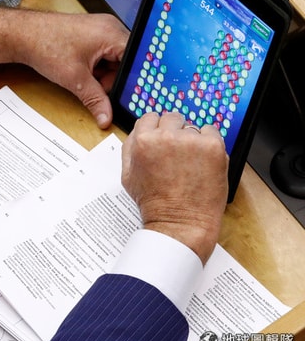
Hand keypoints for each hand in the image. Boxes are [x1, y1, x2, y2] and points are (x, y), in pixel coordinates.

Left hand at [0, 9, 128, 128]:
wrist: (22, 34)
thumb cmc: (46, 46)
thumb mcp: (75, 79)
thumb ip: (95, 100)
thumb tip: (106, 117)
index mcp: (112, 33)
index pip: (137, 60)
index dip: (134, 80)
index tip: (131, 95)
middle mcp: (110, 28)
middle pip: (126, 61)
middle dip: (113, 78)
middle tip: (96, 87)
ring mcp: (100, 30)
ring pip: (114, 60)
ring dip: (102, 74)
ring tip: (83, 77)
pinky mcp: (90, 35)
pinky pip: (103, 55)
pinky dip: (95, 68)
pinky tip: (81, 71)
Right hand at [121, 112, 228, 264]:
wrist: (180, 222)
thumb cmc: (154, 203)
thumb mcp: (128, 175)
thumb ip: (130, 147)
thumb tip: (139, 130)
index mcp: (143, 141)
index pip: (150, 118)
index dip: (156, 129)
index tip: (162, 139)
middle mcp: (166, 137)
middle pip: (172, 118)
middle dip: (174, 132)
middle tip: (178, 152)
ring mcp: (191, 141)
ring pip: (192, 126)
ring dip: (192, 139)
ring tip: (191, 162)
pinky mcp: (213, 147)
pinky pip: (212, 131)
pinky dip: (210, 143)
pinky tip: (203, 160)